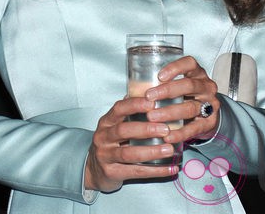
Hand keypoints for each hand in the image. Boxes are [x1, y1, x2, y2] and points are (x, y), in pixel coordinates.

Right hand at [84, 55, 220, 192]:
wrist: (94, 169)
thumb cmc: (111, 143)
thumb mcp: (115, 125)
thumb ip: (129, 112)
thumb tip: (149, 91)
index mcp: (107, 122)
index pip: (118, 109)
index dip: (135, 105)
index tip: (152, 102)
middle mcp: (104, 137)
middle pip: (123, 131)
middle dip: (145, 129)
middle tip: (165, 129)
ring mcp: (106, 155)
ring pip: (129, 153)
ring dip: (151, 151)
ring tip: (169, 149)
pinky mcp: (112, 172)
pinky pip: (136, 172)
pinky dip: (155, 171)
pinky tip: (170, 168)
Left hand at [148, 55, 220, 145]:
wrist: (205, 115)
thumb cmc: (184, 96)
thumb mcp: (176, 85)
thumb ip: (159, 86)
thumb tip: (130, 93)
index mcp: (196, 73)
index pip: (190, 64)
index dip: (175, 68)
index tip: (159, 75)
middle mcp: (206, 86)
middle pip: (189, 85)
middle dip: (167, 91)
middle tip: (149, 97)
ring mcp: (210, 104)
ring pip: (191, 107)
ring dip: (170, 112)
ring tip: (152, 117)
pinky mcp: (210, 122)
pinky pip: (195, 128)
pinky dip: (180, 133)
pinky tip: (167, 136)